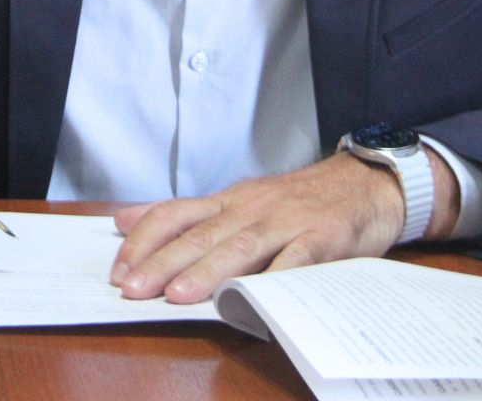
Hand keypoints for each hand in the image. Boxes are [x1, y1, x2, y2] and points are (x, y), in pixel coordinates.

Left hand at [109, 149, 460, 303]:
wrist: (364, 184)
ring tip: (179, 294)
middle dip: (163, 262)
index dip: (144, 242)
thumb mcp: (236, 201)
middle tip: (132, 288)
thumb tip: (124, 220)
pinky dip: (274, 279)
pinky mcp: (321, 239)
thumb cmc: (296, 201)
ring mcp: (286, 222)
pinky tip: (255, 297)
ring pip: (240, 247)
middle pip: (201, 235)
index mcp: (227, 201)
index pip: (174, 215)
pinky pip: (295, 261)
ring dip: (208, 271)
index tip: (118, 271)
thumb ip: (183, 214)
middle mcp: (251, 208)